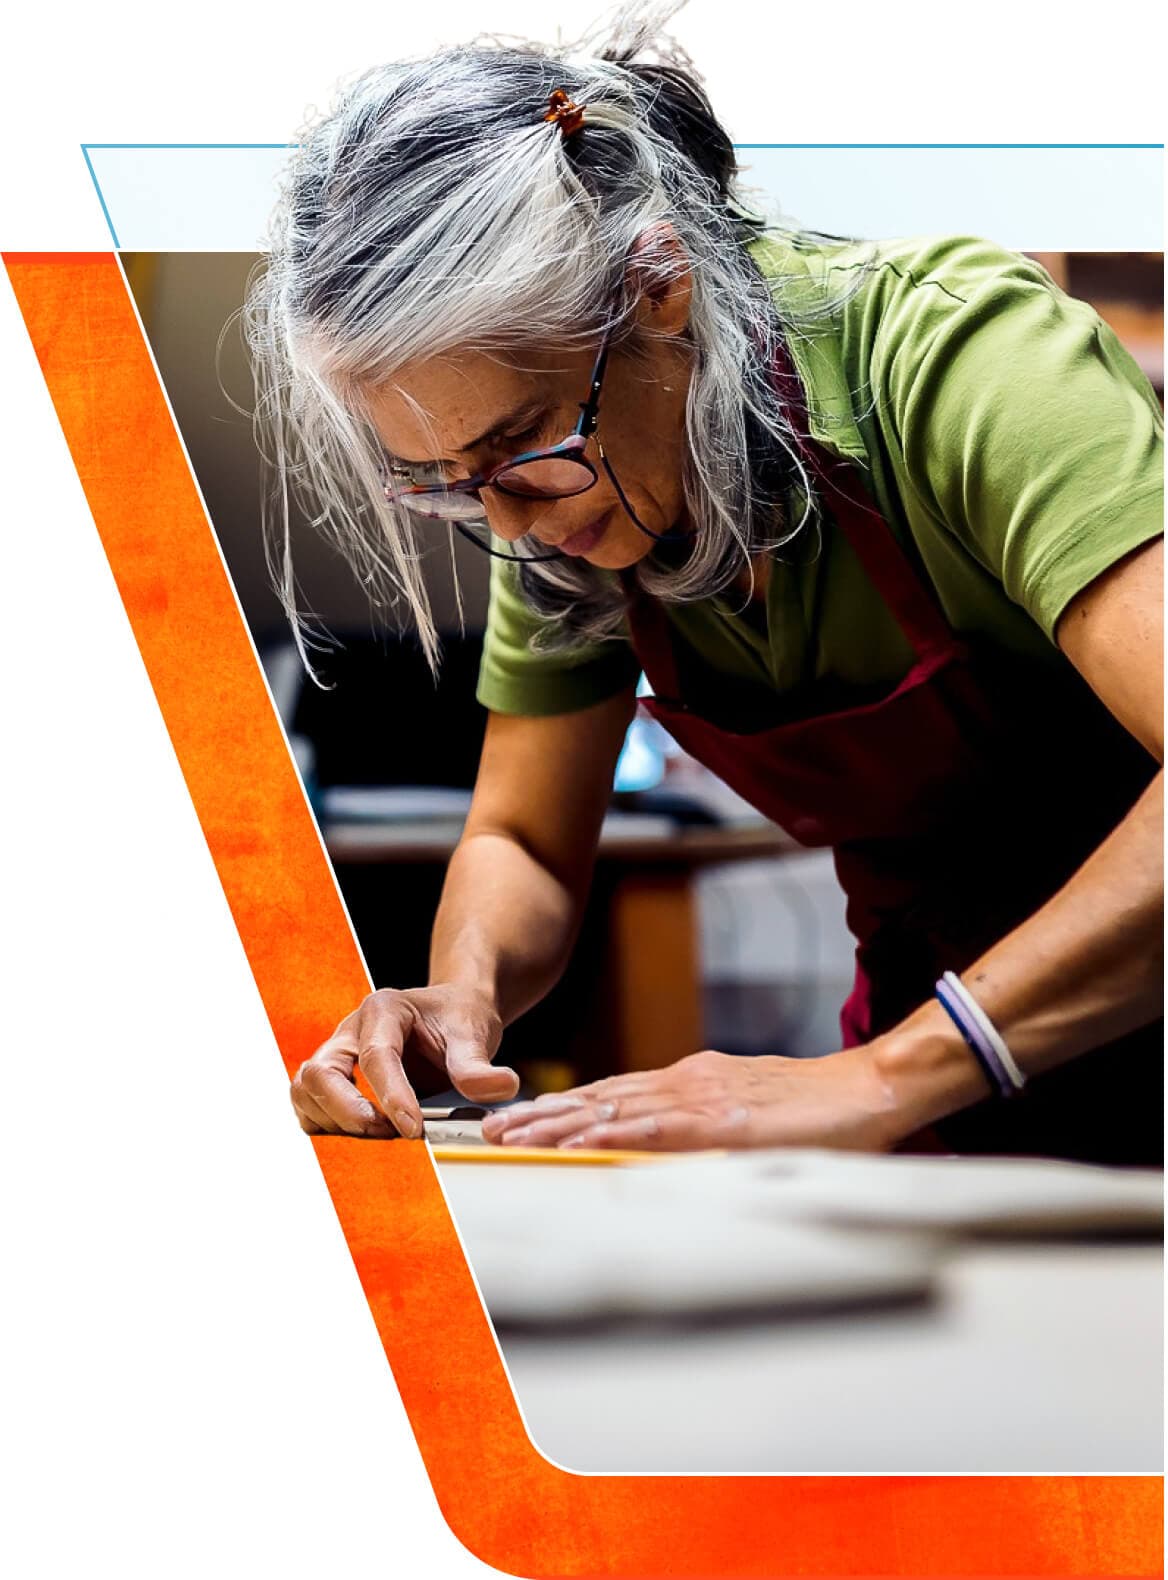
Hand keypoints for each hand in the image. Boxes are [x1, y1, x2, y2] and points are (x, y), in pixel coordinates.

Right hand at [290, 985, 518, 1139]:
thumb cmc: (458, 1018)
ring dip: (335, 1121)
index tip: (413, 1130)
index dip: (392, 1097)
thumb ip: (479, 1064)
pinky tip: (366, 1137)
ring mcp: (336, 1055)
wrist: (450, 1013)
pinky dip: (328, 1127)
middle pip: (320, 1072)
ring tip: (380, 1134)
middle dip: (347, 1111)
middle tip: (386, 1133)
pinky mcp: (333, 1081)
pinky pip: (309, 1106)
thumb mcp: (475, 1032)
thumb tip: (501, 1087)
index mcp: (383, 1010)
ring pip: (306, 1090)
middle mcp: (350, 1031)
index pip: (376, 1056)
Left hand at [480, 1047, 905, 1152]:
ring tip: (512, 1137)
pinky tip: (575, 1145)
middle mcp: (686, 1081)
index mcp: (693, 1079)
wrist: (871, 1089)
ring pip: (613, 1108)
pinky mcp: (720, 1120)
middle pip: (599, 1096)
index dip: (565, 1106)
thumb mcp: (752, 1113)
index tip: (523, 1118)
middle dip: (542, 1114)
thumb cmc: (821, 1109)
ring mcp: (701, 1096)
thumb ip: (712, 1123)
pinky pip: (652, 1127)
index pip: (615, 1092)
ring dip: (557, 1124)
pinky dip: (608, 1134)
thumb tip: (677, 1143)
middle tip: (492, 1129)